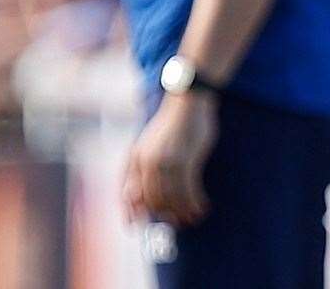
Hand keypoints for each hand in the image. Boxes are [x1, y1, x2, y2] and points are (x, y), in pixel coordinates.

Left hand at [122, 92, 218, 226]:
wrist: (187, 102)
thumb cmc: (171, 124)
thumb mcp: (149, 144)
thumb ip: (142, 168)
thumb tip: (135, 197)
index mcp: (136, 158)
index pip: (128, 193)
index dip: (130, 212)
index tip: (135, 226)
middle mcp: (147, 163)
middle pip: (153, 199)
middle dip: (164, 215)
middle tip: (176, 223)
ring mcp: (167, 162)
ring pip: (172, 197)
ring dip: (182, 211)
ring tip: (192, 218)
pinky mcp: (186, 160)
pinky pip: (189, 189)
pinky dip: (195, 202)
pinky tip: (201, 207)